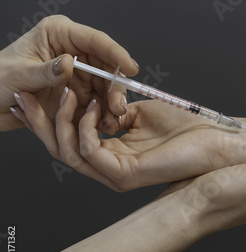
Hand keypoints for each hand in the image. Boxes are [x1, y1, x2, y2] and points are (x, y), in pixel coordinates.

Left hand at [1, 15, 138, 131]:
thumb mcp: (18, 75)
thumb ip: (46, 70)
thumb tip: (70, 63)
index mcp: (58, 35)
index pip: (94, 41)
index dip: (115, 54)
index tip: (130, 68)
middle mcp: (71, 52)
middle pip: (105, 67)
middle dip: (114, 89)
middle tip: (118, 107)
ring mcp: (75, 73)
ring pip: (104, 88)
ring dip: (110, 106)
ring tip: (110, 122)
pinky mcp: (76, 93)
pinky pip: (96, 103)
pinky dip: (101, 115)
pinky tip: (103, 125)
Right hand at [16, 88, 245, 190]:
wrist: (213, 139)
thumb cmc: (184, 128)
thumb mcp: (140, 114)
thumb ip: (115, 114)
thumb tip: (96, 107)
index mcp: (114, 155)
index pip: (70, 142)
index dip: (49, 120)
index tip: (33, 96)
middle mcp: (111, 168)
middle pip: (61, 150)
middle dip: (40, 122)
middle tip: (23, 97)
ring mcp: (116, 174)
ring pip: (69, 153)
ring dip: (61, 121)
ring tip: (65, 95)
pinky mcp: (124, 175)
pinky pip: (89, 151)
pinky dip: (85, 126)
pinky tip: (92, 107)